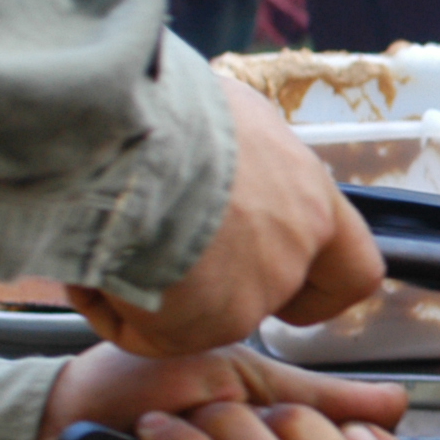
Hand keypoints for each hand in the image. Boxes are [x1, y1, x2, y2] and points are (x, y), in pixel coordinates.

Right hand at [65, 76, 383, 355]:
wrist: (132, 135)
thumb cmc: (170, 107)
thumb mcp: (227, 114)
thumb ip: (240, 156)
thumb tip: (216, 155)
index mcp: (309, 195)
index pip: (354, 270)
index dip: (319, 288)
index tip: (290, 292)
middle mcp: (294, 247)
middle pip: (260, 295)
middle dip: (210, 287)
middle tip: (156, 254)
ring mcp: (256, 292)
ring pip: (195, 314)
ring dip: (149, 290)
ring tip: (102, 236)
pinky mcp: (206, 324)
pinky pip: (146, 332)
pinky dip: (110, 308)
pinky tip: (86, 263)